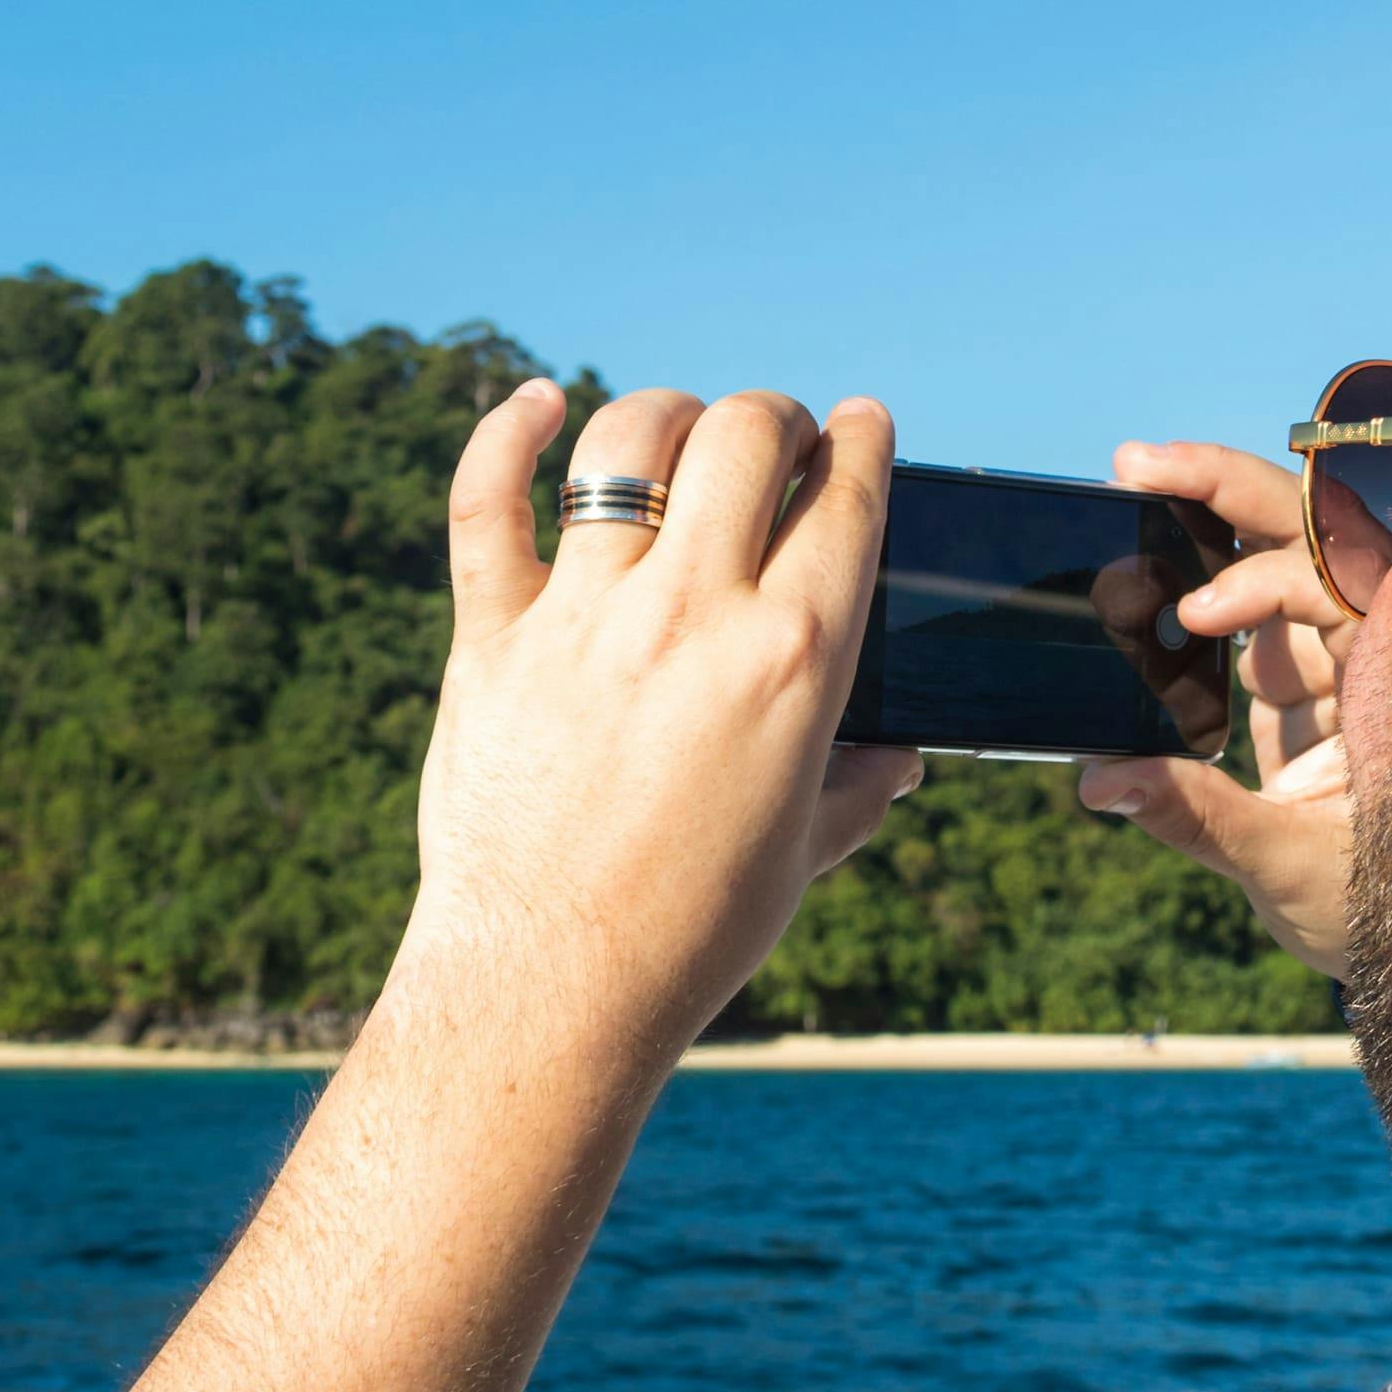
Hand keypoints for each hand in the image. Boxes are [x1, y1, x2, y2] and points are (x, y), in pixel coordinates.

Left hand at [394, 380, 917, 1066]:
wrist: (550, 987)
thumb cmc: (691, 932)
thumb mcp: (802, 853)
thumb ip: (858, 787)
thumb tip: (904, 758)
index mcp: (794, 659)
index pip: (848, 496)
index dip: (862, 441)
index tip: (859, 425)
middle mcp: (692, 615)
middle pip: (748, 435)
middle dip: (774, 418)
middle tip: (772, 439)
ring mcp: (584, 618)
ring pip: (630, 443)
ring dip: (667, 418)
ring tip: (676, 437)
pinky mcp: (489, 637)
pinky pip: (488, 498)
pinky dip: (508, 431)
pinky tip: (536, 404)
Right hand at [1075, 437, 1356, 975]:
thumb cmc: (1389, 912)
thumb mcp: (1292, 867)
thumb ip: (1195, 817)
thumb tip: (1098, 779)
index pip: (1335, 583)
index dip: (1263, 581)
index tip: (1195, 615)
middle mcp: (1376, 652)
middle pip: (1311, 532)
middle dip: (1225, 487)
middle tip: (1135, 463)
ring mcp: (1335, 665)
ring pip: (1278, 558)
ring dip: (1206, 518)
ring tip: (1132, 480)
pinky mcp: (1298, 690)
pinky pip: (1246, 621)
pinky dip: (1193, 593)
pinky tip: (1140, 588)